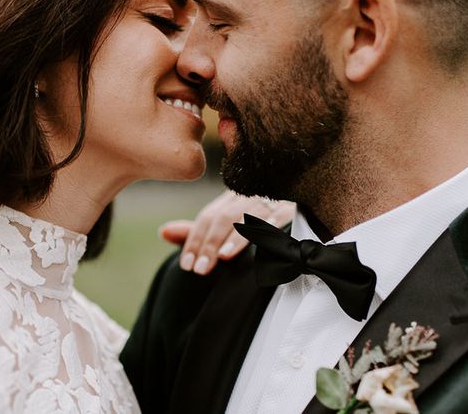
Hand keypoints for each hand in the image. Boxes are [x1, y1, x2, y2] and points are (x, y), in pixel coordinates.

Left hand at [159, 190, 294, 274]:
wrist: (304, 197)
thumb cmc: (259, 221)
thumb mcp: (227, 224)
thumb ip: (199, 231)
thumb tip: (162, 232)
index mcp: (232, 199)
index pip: (208, 216)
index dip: (194, 238)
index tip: (186, 263)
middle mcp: (248, 197)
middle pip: (222, 217)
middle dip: (207, 243)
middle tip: (197, 270)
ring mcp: (269, 202)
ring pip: (242, 217)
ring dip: (228, 240)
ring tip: (216, 261)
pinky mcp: (290, 210)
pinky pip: (270, 220)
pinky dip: (255, 234)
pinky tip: (243, 250)